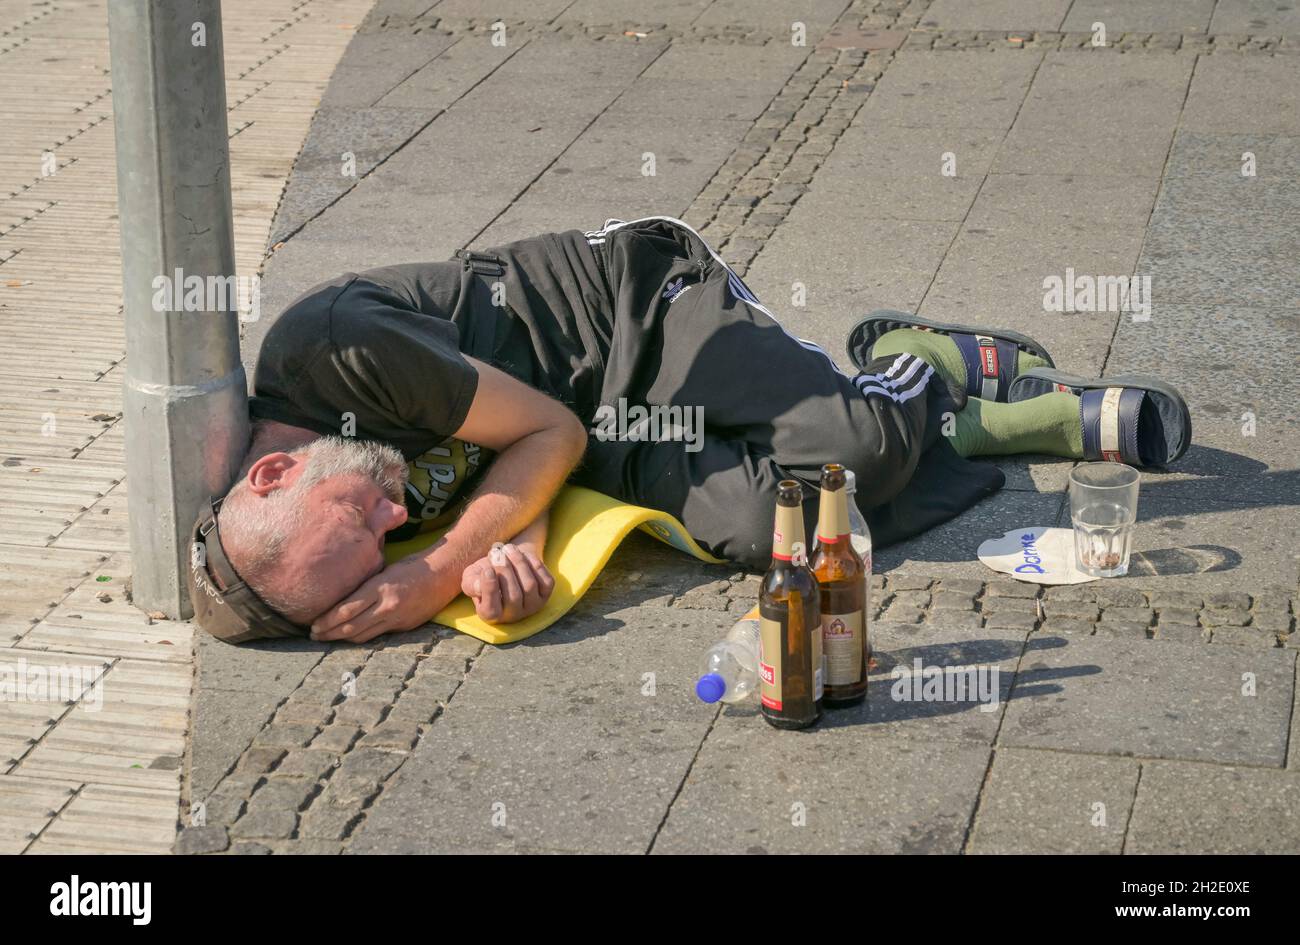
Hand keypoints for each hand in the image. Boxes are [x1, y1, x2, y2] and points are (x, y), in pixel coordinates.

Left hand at [311, 557, 448, 643]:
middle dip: (330, 633)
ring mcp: (397, 619)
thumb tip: (343, 598)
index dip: (327, 620)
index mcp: (380, 588)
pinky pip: (378, 636)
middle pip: (351, 626)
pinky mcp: (404, 627)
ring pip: (363, 636)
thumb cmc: (412, 566)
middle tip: (314, 636)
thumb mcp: (386, 570)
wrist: (444, 574)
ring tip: (328, 639)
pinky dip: (362, 637)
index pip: (347, 609)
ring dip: (343, 639)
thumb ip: (367, 586)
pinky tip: (351, 637)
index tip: (313, 625)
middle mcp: (387, 606)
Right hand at [461, 542, 554, 623]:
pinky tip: (523, 554)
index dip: (490, 590)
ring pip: (529, 586)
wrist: (507, 563)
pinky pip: (544, 580)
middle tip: (496, 553)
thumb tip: (481, 585)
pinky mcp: (546, 594)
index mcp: (490, 615)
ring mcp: (532, 606)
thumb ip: (472, 584)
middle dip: (504, 571)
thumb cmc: (486, 572)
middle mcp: (513, 615)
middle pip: (513, 597)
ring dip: (518, 563)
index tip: (487, 569)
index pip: (491, 610)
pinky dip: (533, 563)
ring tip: (508, 548)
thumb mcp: (471, 577)